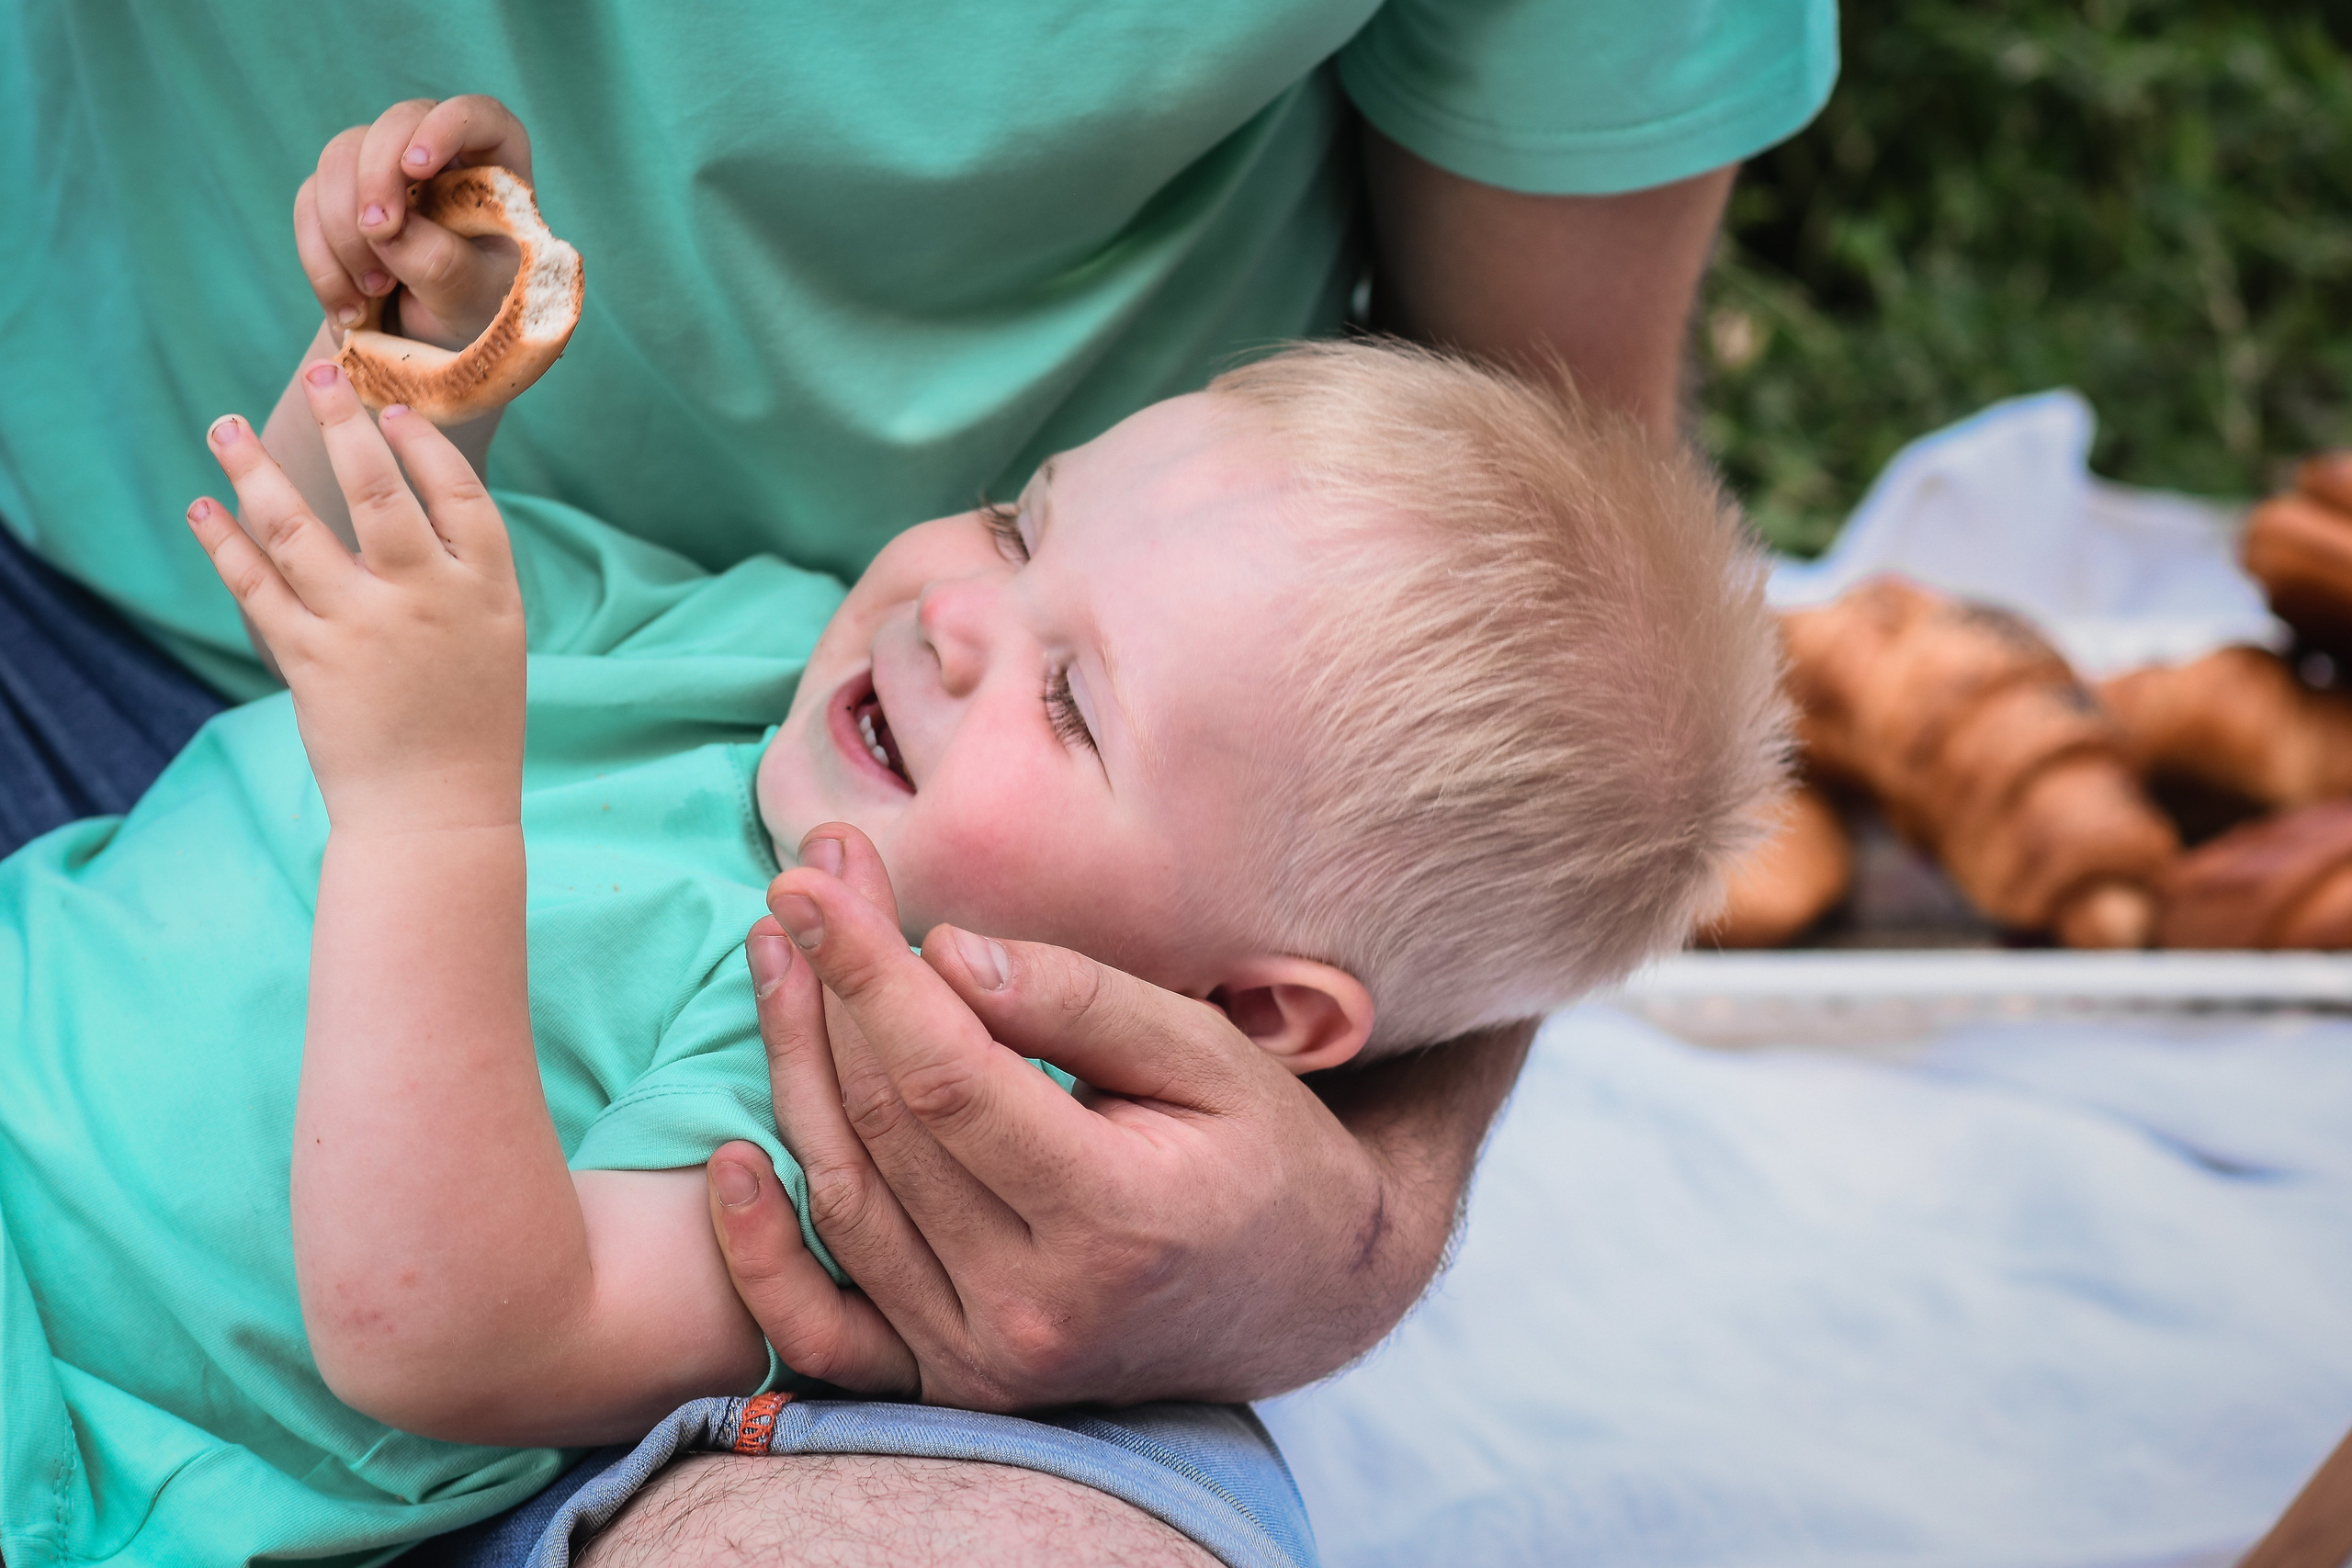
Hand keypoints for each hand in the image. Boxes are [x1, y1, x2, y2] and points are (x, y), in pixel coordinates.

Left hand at [188, 362, 524, 832]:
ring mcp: (365, 627)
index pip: (456, 492)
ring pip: (298, 527)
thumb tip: (402, 499)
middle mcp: (427, 598)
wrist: (437, 810)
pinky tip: (204, 509)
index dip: (422, 445)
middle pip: (377, 489)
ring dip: (255, 470)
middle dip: (342, 422)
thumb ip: (459, 574)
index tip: (392, 410)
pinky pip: (257, 586)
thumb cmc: (471, 724)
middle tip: (316, 373)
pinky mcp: (311, 660)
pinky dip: (224, 543)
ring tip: (224, 427)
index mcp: (486, 590)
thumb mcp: (493, 639)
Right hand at [296, 96, 532, 349]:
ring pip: (341, 157)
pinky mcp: (339, 199)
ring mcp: (384, 174)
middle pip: (396, 123)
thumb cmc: (472, 318)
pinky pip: (309, 202)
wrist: (427, 354)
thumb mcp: (473, 300)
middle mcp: (439, 161)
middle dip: (377, 176)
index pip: (478, 116)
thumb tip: (388, 231)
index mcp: (495, 176)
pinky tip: (349, 307)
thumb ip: (442, 263)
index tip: (416, 165)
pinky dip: (321, 256)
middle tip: (378, 232)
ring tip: (374, 292)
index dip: (445, 126)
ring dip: (345, 226)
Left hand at [707, 825, 1526, 1408]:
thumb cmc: (1267, 1153)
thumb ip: (1080, 1003)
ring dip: (791, 1069)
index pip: (948, 1079)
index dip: (869, 973)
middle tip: (808, 881)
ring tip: (775, 955)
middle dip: (831, 988)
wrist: (1308, 1298)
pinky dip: (762, 1257)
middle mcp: (1035, 1309)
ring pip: (845, 1199)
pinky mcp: (952, 1384)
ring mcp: (985, 1361)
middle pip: (885, 1128)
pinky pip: (824, 1334)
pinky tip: (726, 1160)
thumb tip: (946, 955)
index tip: (816, 882)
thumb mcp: (1208, 1054)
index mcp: (1114, 1219)